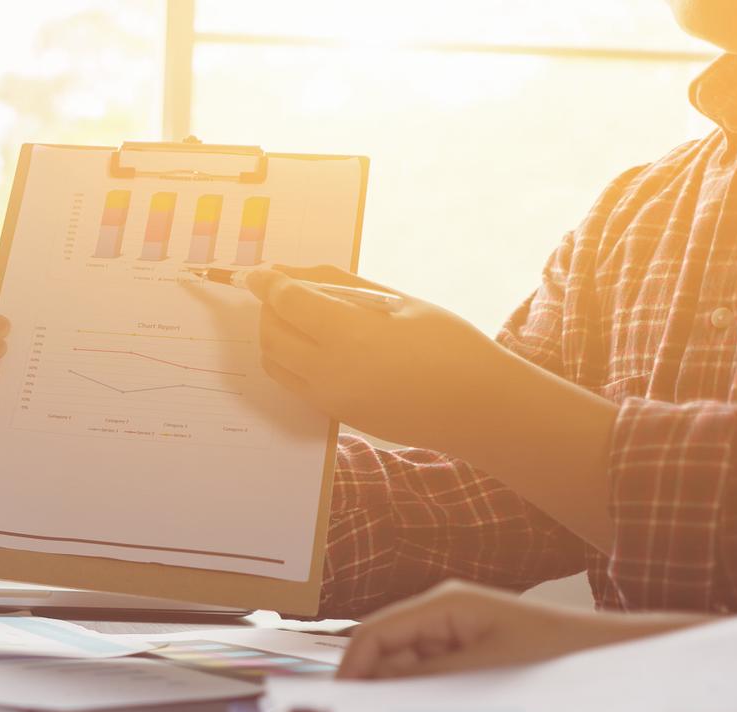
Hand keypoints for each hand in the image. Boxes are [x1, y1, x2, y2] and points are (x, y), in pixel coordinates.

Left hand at [248, 264, 528, 454]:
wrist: (476, 407)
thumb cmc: (448, 344)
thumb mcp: (398, 301)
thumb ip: (340, 284)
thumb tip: (294, 273)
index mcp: (351, 335)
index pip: (287, 303)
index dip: (268, 283)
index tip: (260, 271)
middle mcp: (332, 372)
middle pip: (272, 334)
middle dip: (267, 308)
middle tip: (280, 290)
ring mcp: (330, 399)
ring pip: (274, 363)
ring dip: (273, 335)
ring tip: (296, 316)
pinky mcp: (335, 415)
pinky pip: (293, 383)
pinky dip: (288, 359)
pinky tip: (313, 344)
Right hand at [338, 581, 706, 679]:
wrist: (618, 658)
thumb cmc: (559, 655)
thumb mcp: (482, 672)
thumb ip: (422, 679)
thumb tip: (370, 689)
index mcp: (445, 604)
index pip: (373, 633)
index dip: (350, 669)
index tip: (339, 707)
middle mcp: (445, 615)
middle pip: (385, 652)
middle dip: (375, 688)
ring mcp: (458, 637)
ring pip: (406, 669)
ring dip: (402, 697)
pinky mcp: (471, 658)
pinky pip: (432, 679)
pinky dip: (427, 700)